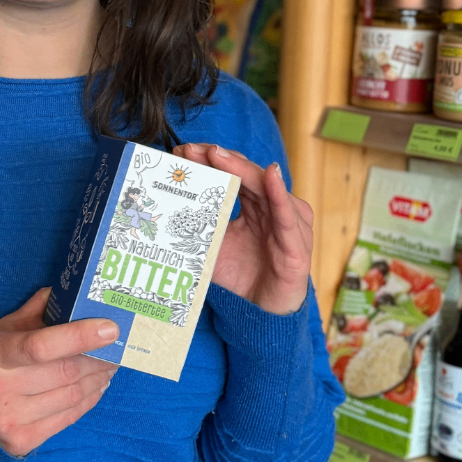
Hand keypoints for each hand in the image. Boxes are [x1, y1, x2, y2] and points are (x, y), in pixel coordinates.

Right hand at [0, 288, 118, 456]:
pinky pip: (68, 417)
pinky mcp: (22, 442)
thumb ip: (33, 313)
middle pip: (64, 372)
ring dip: (98, 378)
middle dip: (98, 358)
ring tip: (110, 364)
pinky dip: (89, 399)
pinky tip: (97, 385)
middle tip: (118, 346)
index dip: (79, 336)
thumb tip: (67, 292)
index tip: (110, 328)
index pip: (40, 346)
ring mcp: (9, 420)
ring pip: (71, 396)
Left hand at [174, 142, 312, 316]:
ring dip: (241, 168)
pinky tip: (271, 175)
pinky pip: (287, 215)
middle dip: (219, 158)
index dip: (209, 161)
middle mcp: (273, 207)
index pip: (232, 174)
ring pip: (264, 187)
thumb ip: (199, 224)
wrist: (262, 312)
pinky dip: (279, 193)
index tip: (181, 151)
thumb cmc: (242, 275)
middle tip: (192, 148)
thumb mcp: (214, 245)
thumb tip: (165, 206)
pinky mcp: (297, 244)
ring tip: (217, 153)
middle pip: (246, 174)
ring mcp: (288, 222)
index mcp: (255, 204)